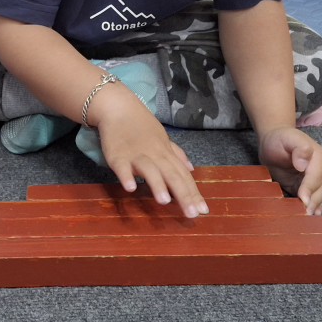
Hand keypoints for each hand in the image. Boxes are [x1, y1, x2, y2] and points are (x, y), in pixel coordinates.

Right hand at [95, 94, 208, 218]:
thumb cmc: (141, 126)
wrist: (118, 107)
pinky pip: (123, 167)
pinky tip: (130, 188)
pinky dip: (126, 176)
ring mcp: (136, 155)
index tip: (203, 211)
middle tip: (192, 214)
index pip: (183, 175)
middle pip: (172, 175)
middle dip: (183, 195)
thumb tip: (192, 169)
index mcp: (166, 153)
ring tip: (164, 202)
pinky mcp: (118, 156)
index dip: (193, 193)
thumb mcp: (162, 138)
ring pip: (149, 170)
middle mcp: (155, 155)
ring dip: (157, 185)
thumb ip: (176, 154)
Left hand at [258, 126, 321, 214]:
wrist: (274, 143)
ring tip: (307, 219)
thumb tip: (303, 164)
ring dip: (315, 208)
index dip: (310, 187)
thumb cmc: (280, 139)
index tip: (303, 199)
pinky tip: (310, 218)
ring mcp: (317, 182)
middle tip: (305, 213)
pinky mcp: (309, 190)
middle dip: (314, 201)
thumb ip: (299, 147)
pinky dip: (314, 210)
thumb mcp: (288, 138)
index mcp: (319, 158)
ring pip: (321, 197)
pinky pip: (316, 201)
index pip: (317, 176)